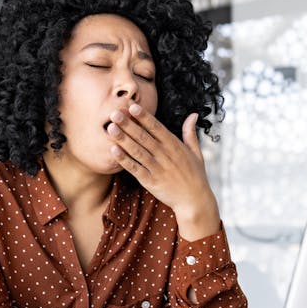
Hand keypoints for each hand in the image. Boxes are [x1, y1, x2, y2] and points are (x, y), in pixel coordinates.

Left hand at [106, 103, 219, 239]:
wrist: (194, 201)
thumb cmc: (195, 175)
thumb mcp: (196, 152)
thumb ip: (190, 133)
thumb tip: (193, 114)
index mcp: (175, 146)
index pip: (156, 127)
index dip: (144, 117)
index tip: (132, 106)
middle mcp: (165, 155)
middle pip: (143, 137)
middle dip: (128, 124)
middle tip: (114, 113)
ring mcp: (157, 168)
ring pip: (137, 151)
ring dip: (123, 139)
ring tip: (110, 128)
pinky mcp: (150, 181)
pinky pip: (135, 169)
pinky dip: (124, 160)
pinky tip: (114, 151)